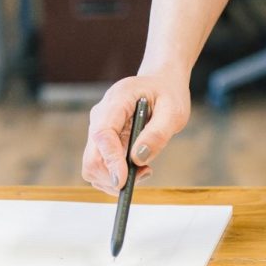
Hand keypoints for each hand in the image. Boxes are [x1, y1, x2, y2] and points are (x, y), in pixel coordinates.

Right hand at [82, 73, 191, 195]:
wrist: (159, 84)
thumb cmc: (167, 94)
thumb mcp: (174, 111)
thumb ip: (158, 134)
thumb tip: (138, 159)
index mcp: (117, 100)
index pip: (102, 134)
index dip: (110, 160)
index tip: (123, 181)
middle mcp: (100, 116)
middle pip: (92, 157)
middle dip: (113, 176)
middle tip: (145, 173)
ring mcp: (97, 129)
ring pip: (93, 167)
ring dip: (116, 178)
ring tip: (144, 168)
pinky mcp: (101, 142)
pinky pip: (100, 168)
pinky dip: (117, 176)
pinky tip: (137, 166)